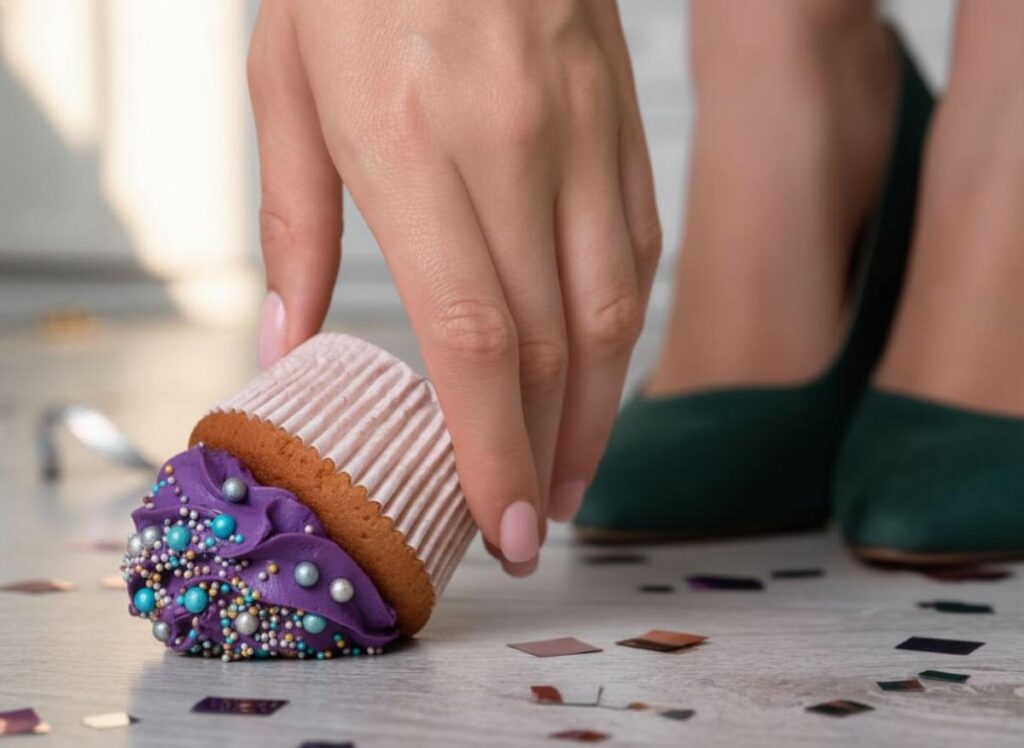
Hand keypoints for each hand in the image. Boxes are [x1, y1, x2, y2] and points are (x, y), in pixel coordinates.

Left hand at [249, 0, 659, 573]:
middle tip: (534, 525)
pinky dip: (623, 332)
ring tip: (571, 476)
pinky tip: (601, 379)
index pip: (474, 338)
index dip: (493, 449)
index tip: (503, 525)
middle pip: (551, 345)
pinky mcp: (622, 122)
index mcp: (412, 147)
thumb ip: (293, 224)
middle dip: (545, 456)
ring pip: (611, 310)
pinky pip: (638, 249)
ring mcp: (583, 133)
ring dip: (596, 412)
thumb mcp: (287, 78)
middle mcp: (514, 149)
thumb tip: (288, 341)